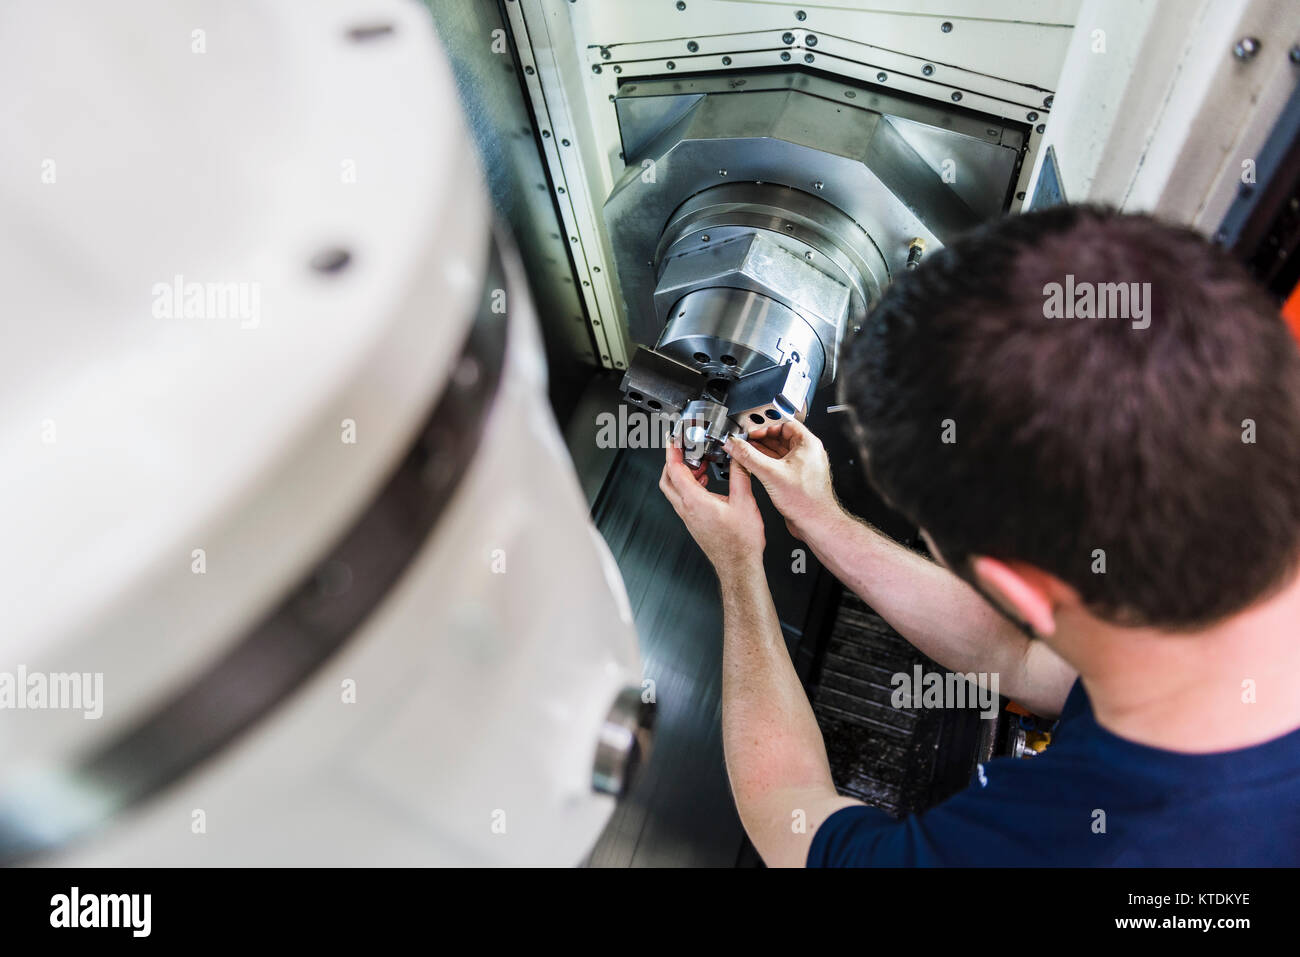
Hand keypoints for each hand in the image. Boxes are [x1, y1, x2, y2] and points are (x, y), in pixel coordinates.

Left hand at [659, 441, 765, 573]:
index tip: (672, 439)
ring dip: (682, 474)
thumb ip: (739, 475)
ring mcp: (688, 518)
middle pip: (667, 480)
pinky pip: (683, 500)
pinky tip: (705, 484)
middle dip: (672, 461)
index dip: (671, 451)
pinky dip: (689, 486)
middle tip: (683, 449)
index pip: (674, 470)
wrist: (739, 566)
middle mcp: (687, 510)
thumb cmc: (740, 543)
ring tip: (699, 465)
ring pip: (674, 491)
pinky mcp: (693, 523)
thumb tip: (737, 457)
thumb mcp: (744, 501)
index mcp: (695, 501)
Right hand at [723, 418, 839, 540]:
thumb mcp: (771, 474)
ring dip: (763, 451)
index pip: (785, 424)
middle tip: (745, 441)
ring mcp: (803, 466)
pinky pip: (780, 465)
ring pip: (779, 452)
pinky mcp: (797, 479)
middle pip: (781, 437)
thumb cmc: (807, 502)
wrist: (815, 524)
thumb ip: (749, 456)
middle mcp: (808, 454)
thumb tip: (735, 445)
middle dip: (762, 439)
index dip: (766, 427)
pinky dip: (767, 463)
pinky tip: (755, 466)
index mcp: (808, 445)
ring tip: (747, 452)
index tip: (752, 432)